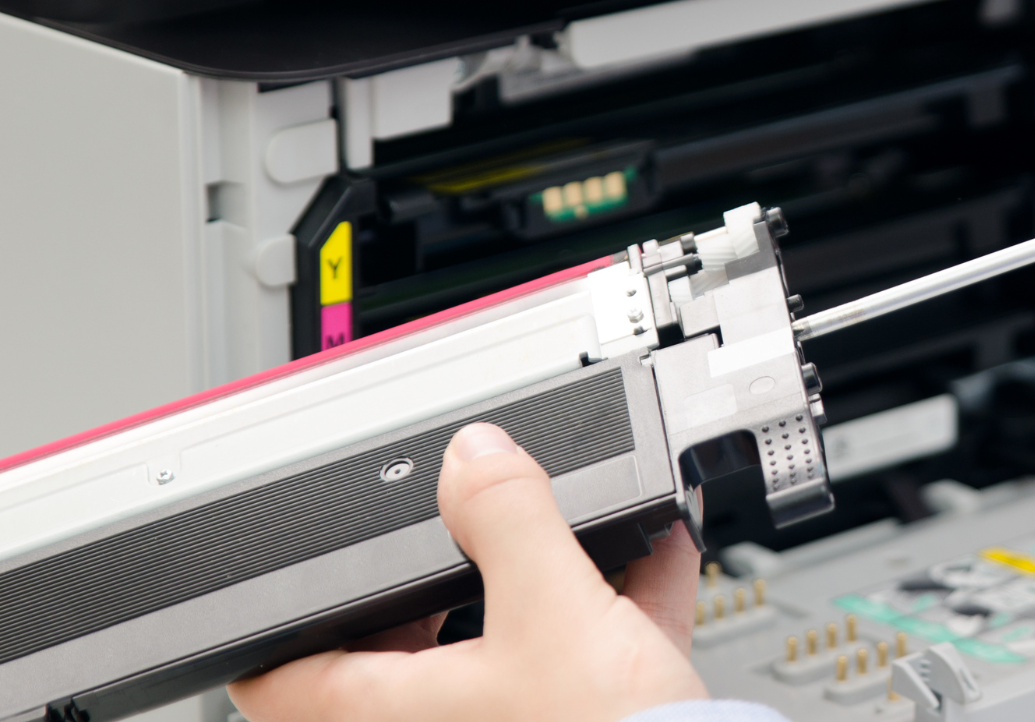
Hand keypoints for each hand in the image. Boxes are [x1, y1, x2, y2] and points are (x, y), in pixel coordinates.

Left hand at [230, 423, 707, 721]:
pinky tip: (655, 553)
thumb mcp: (551, 607)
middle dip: (427, 575)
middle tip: (444, 521)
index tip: (273, 579)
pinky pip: (584, 655)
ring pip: (497, 648)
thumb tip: (473, 454)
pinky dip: (611, 604)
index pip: (275, 678)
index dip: (264, 623)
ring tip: (568, 525)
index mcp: (394, 711)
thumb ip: (506, 518)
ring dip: (528, 583)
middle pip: (394, 649)